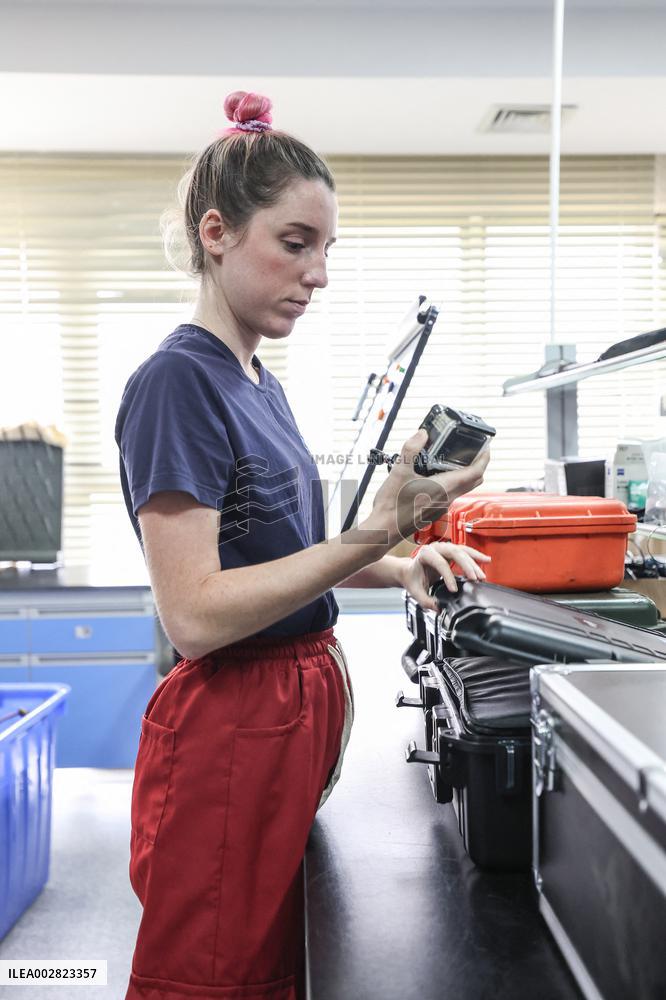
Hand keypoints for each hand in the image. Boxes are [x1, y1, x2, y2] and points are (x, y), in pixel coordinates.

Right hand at [364, 428, 489, 546]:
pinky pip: (451, 494)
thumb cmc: (391, 507)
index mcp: (444, 488)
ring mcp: (442, 506)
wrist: (383, 530)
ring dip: (465, 473)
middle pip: (474, 480)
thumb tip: (422, 434)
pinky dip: (452, 482)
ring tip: (454, 458)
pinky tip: (435, 474)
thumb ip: (411, 450)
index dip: (484, 457)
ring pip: (463, 488)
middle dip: (478, 464)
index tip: (485, 446)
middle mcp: (447, 498)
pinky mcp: (434, 510)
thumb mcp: (398, 472)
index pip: (476, 472)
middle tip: (473, 450)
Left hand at [401, 542, 491, 611]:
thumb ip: (425, 600)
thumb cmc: (412, 578)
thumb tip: (438, 608)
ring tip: (483, 575)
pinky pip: (465, 551)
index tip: (454, 590)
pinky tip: (486, 560)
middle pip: (455, 553)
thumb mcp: (415, 591)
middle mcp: (436, 547)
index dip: (448, 576)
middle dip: (467, 566)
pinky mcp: (451, 551)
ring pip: (463, 551)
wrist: (409, 570)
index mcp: (425, 554)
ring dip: (474, 562)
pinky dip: (476, 556)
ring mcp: (444, 547)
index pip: (439, 563)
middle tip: (476, 579)